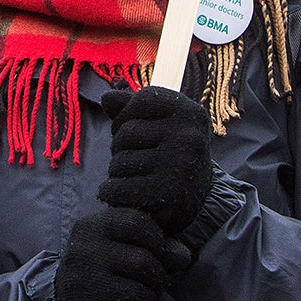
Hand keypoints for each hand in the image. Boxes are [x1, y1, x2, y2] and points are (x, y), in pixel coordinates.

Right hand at [53, 206, 189, 300]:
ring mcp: (87, 286)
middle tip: (153, 279)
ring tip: (142, 295)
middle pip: (144, 262)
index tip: (154, 248)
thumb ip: (154, 244)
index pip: (136, 222)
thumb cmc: (101, 264)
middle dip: (157, 274)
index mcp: (91, 227)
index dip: (155, 237)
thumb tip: (183, 256)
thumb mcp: (118, 244)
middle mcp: (85, 253)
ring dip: (151, 298)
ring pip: (142, 294)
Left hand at [98, 86, 213, 235]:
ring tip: (135, 176)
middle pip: (126, 132)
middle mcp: (188, 138)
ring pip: (119, 161)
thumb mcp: (160, 122)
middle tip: (136, 158)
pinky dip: (111, 192)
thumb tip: (106, 97)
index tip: (134, 127)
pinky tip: (124, 194)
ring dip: (117, 171)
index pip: (141, 100)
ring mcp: (178, 167)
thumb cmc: (170, 153)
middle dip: (120, 145)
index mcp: (191, 113)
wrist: (195, 202)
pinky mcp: (164, 196)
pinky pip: (116, 187)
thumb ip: (131, 105)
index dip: (127, 114)